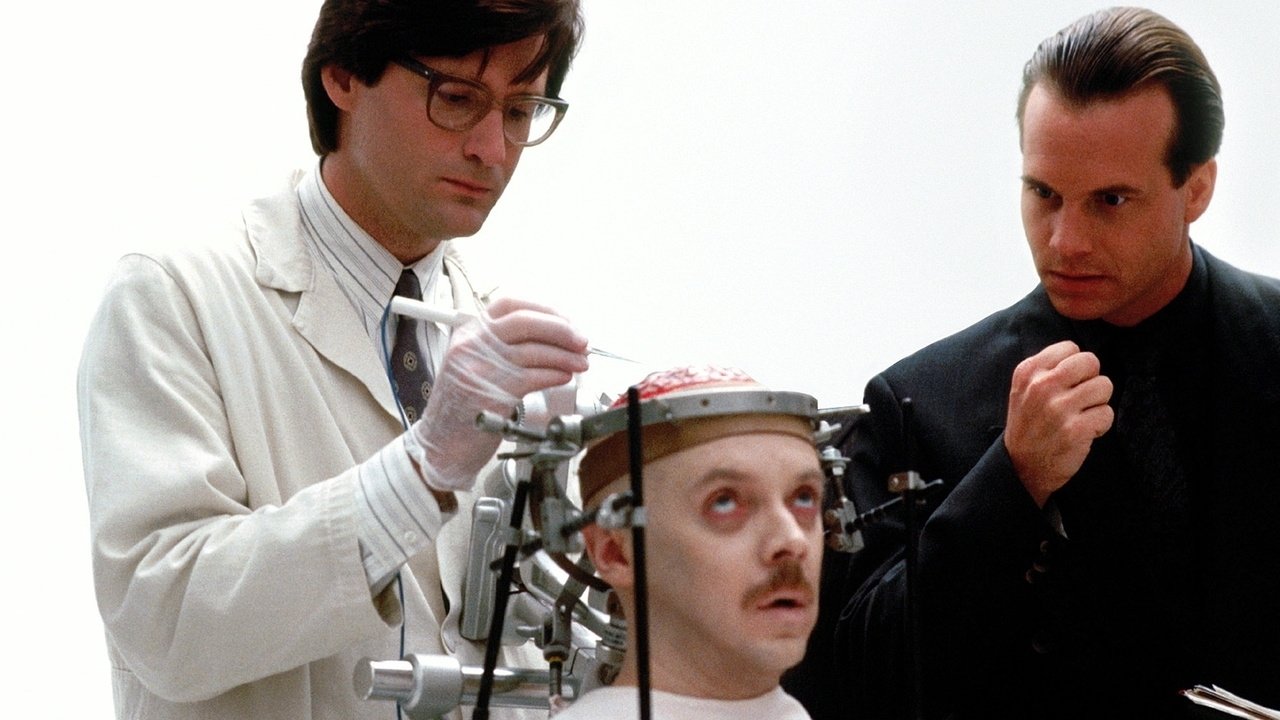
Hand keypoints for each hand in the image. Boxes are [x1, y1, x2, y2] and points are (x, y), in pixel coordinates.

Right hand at [406, 297, 589, 491]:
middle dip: (561, 330)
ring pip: (534, 351)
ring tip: (580, 363)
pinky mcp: (491, 392)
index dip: (544, 310)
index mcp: (469, 332)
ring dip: (565, 357)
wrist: (442, 445)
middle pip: (525, 322)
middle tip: (582, 342)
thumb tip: (555, 337)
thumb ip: (505, 346)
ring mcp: (480, 367)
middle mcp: (471, 344)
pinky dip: (554, 375)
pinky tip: (564, 377)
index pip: (510, 305)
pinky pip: (533, 376)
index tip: (566, 321)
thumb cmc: (464, 408)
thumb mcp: (475, 364)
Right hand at [1004, 340, 1113, 506]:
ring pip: (1104, 386)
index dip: (1075, 366)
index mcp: (1028, 372)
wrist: (1021, 466)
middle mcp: (1042, 386)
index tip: (1067, 383)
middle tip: (1081, 397)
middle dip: (1091, 379)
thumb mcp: (1023, 389)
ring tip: (1082, 415)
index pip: (1070, 347)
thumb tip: (1081, 355)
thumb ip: (1047, 368)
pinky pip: (1107, 413)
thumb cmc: (1029, 425)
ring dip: (1098, 403)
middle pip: (1091, 361)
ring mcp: (1059, 408)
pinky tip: (1085, 432)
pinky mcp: (1076, 429)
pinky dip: (1101, 424)